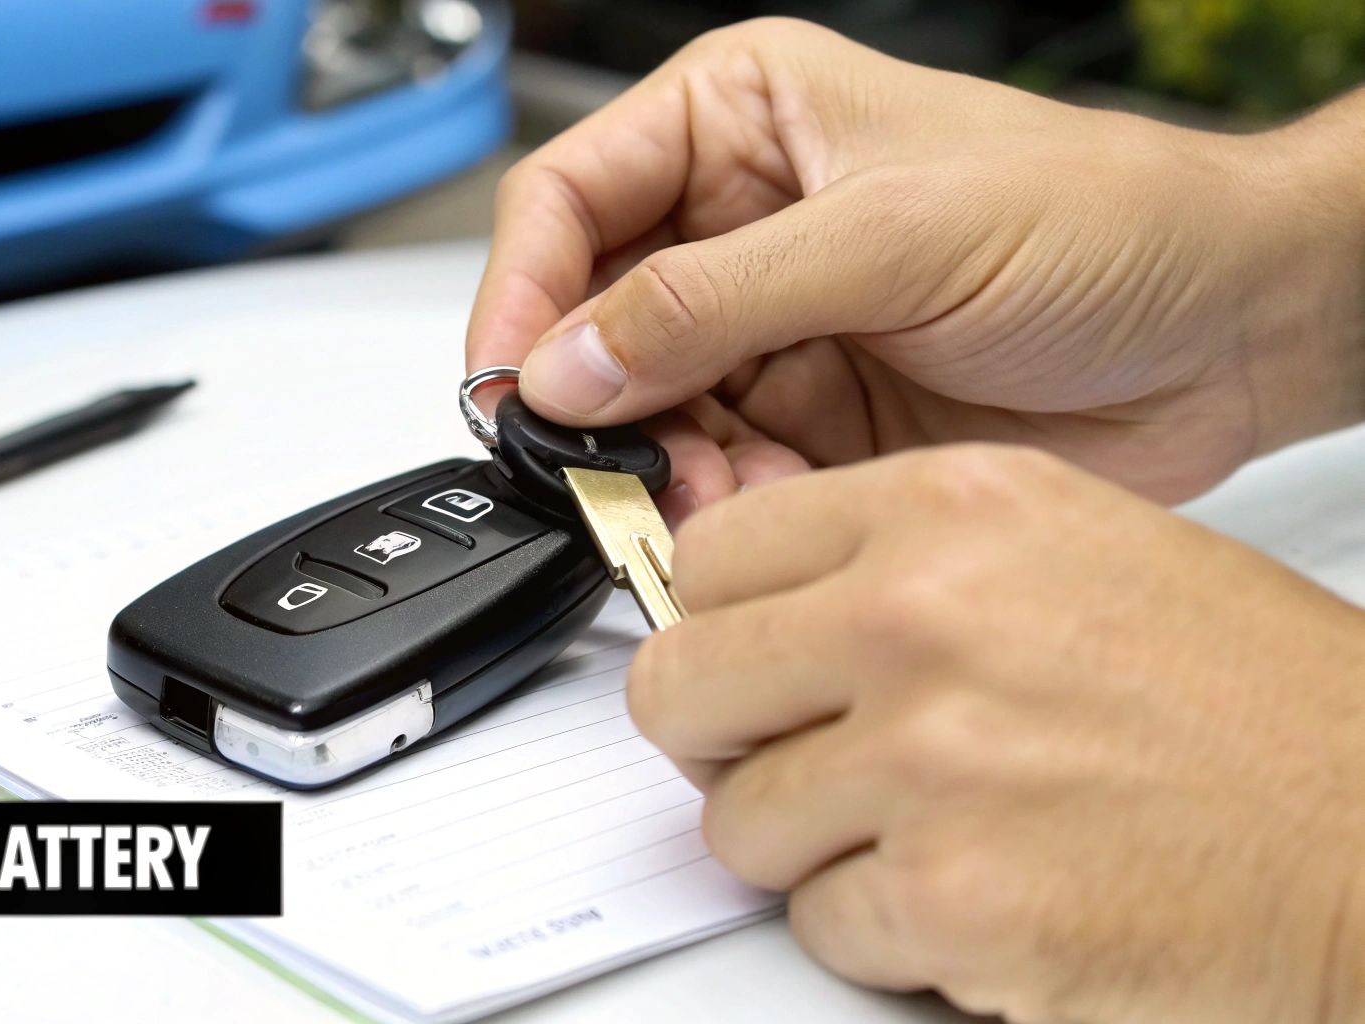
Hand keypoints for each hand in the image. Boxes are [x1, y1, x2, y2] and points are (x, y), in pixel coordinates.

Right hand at [466, 19, 1364, 512]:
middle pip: (591, 321)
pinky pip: (715, 474)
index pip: (570, 199)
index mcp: (740, 122)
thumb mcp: (892, 235)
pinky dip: (723, 506)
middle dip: (593, 404)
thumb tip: (569, 362)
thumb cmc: (1101, 221)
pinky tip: (768, 503)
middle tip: (606, 470)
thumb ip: (713, 301)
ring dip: (662, 468)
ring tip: (713, 494)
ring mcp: (770, 330)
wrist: (1229, 331)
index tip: (510, 385)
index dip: (521, 292)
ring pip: (645, 414)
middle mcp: (738, 225)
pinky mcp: (807, 420)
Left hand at [628, 443, 1364, 1022]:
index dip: (720, 628)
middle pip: (679, 688)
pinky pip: (818, 927)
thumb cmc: (1257, 712)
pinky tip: (984, 897)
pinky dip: (885, 933)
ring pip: (738, 824)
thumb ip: (899, 568)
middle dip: (724, 746)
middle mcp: (924, 615)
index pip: (711, 554)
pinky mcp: (955, 896)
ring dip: (816, 850)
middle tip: (795, 765)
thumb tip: (754, 620)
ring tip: (933, 835)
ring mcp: (932, 758)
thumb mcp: (1070, 555)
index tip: (747, 668)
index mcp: (951, 509)